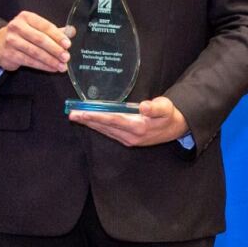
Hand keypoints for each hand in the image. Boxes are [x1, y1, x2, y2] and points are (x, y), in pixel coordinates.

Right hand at [0, 11, 71, 72]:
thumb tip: (72, 31)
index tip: (68, 44)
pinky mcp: (9, 54)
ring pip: (35, 52)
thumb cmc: (22, 35)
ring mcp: (11, 41)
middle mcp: (17, 27)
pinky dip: (43, 66)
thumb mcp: (36, 28)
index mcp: (26, 17)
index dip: (57, 36)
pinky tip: (52, 68)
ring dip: (50, 60)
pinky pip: (29, 61)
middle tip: (66, 57)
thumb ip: (54, 30)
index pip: (45, 26)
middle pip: (40, 39)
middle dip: (55, 49)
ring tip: (62, 66)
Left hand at [69, 96, 189, 147]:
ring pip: (105, 130)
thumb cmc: (169, 115)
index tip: (83, 112)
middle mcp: (131, 136)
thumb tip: (144, 106)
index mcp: (139, 127)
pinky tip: (90, 122)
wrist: (175, 128)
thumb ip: (155, 107)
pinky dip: (98, 126)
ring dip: (90, 124)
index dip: (97, 116)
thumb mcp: (166, 107)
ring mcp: (129, 139)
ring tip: (76, 116)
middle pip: (105, 127)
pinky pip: (109, 132)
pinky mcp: (128, 140)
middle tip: (72, 114)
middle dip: (88, 120)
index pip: (113, 120)